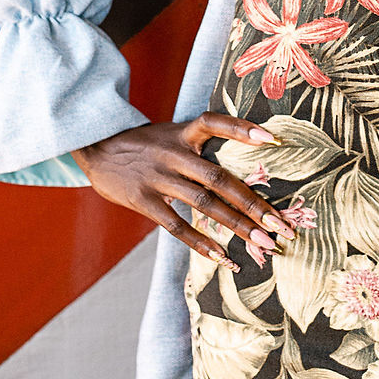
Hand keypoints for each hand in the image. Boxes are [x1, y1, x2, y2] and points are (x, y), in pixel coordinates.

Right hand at [71, 113, 298, 265]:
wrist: (97, 150)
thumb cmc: (146, 145)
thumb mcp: (172, 133)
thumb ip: (199, 146)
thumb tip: (241, 163)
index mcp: (183, 133)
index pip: (215, 122)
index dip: (242, 128)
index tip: (273, 140)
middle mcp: (174, 153)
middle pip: (219, 178)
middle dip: (253, 203)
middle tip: (281, 225)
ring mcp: (158, 177)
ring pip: (203, 204)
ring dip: (236, 226)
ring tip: (263, 244)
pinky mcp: (143, 200)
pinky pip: (176, 225)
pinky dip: (200, 242)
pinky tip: (222, 256)